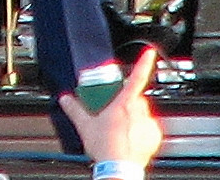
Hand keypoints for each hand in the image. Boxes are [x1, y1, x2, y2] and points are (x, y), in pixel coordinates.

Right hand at [57, 47, 163, 166]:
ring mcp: (148, 123)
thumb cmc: (104, 147)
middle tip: (115, 116)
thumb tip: (65, 99)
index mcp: (124, 103)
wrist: (119, 168)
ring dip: (134, 119)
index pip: (137, 76)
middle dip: (127, 105)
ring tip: (120, 132)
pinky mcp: (154, 136)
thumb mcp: (85, 126)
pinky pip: (149, 129)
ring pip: (142, 114)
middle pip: (136, 99)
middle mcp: (139, 110)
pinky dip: (141, 132)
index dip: (144, 62)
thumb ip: (75, 109)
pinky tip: (129, 140)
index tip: (150, 51)